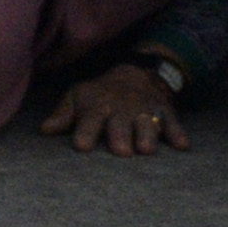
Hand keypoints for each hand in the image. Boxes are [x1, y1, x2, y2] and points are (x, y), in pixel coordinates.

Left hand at [43, 61, 188, 156]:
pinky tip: (182, 145)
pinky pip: (172, 122)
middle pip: (120, 124)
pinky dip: (177, 132)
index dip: (85, 132)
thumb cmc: (100, 94)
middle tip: (121, 152)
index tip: (81, 146)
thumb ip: (63, 115)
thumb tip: (45, 130)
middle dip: (120, 136)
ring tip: (146, 150)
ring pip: (147, 123)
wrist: (135, 74)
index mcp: (98, 108)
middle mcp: (121, 110)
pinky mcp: (165, 112)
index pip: (89, 121)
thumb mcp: (78, 97)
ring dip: (147, 135)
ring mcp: (145, 111)